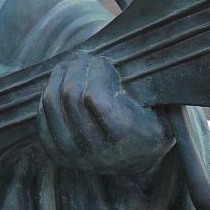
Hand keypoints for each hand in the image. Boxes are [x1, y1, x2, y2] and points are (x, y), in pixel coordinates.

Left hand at [38, 52, 172, 174]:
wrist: (138, 159)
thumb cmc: (153, 122)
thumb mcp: (166, 108)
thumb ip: (157, 86)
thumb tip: (152, 49)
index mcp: (128, 140)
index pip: (94, 97)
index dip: (97, 70)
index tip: (105, 60)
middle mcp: (99, 154)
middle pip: (70, 95)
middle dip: (77, 67)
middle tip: (86, 55)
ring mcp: (75, 158)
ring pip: (51, 102)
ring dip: (60, 75)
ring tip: (73, 63)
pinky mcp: (58, 156)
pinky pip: (43, 116)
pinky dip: (48, 92)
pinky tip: (61, 81)